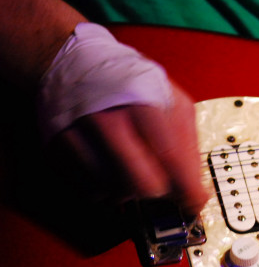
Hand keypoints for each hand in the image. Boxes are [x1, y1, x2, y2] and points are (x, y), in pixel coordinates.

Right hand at [51, 81, 208, 215]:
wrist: (73, 64)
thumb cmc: (130, 84)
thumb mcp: (171, 100)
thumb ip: (186, 141)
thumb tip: (195, 187)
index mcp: (142, 104)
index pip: (170, 157)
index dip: (187, 188)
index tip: (194, 203)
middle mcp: (106, 120)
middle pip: (141, 183)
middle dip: (159, 192)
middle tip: (163, 187)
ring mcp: (77, 136)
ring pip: (115, 192)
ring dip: (130, 190)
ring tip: (133, 168)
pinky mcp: (56, 151)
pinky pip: (89, 191)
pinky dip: (105, 189)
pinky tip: (110, 169)